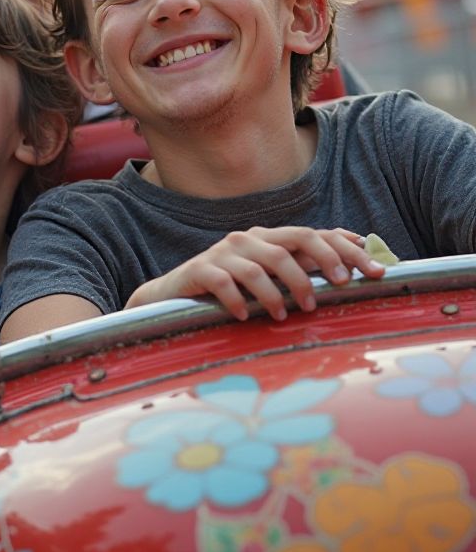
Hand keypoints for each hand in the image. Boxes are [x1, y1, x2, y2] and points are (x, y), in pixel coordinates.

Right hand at [126, 226, 385, 320]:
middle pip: (296, 240)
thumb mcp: (268, 279)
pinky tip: (246, 317)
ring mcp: (223, 253)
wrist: (173, 296)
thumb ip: (301, 270)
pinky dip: (239, 302)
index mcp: (268, 238)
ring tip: (286, 316)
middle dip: (324, 263)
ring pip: (263, 266)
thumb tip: (352, 265)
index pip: (315, 234)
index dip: (349, 250)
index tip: (377, 273)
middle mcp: (248, 239)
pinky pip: (225, 283)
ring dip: (281, 293)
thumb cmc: (229, 291)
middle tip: (340, 290)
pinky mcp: (200, 270)